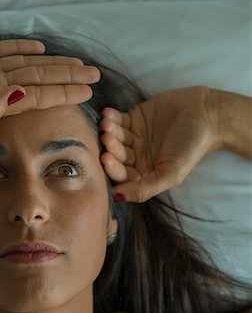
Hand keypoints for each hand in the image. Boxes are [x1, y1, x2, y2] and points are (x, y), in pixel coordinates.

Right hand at [0, 40, 99, 133]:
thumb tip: (17, 96)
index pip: (38, 96)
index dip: (63, 93)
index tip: (88, 92)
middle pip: (40, 79)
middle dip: (68, 77)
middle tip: (95, 75)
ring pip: (27, 64)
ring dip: (53, 63)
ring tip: (78, 63)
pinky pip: (0, 50)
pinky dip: (20, 47)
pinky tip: (39, 48)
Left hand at [100, 86, 220, 201]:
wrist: (206, 115)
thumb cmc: (192, 147)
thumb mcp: (171, 174)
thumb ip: (145, 189)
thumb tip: (117, 198)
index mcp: (144, 174)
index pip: (122, 176)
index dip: (112, 168)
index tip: (106, 159)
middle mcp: (136, 157)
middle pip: (116, 155)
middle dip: (110, 148)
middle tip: (107, 139)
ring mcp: (134, 137)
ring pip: (115, 137)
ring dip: (109, 131)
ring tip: (108, 124)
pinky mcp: (134, 118)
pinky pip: (117, 119)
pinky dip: (111, 117)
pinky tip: (107, 114)